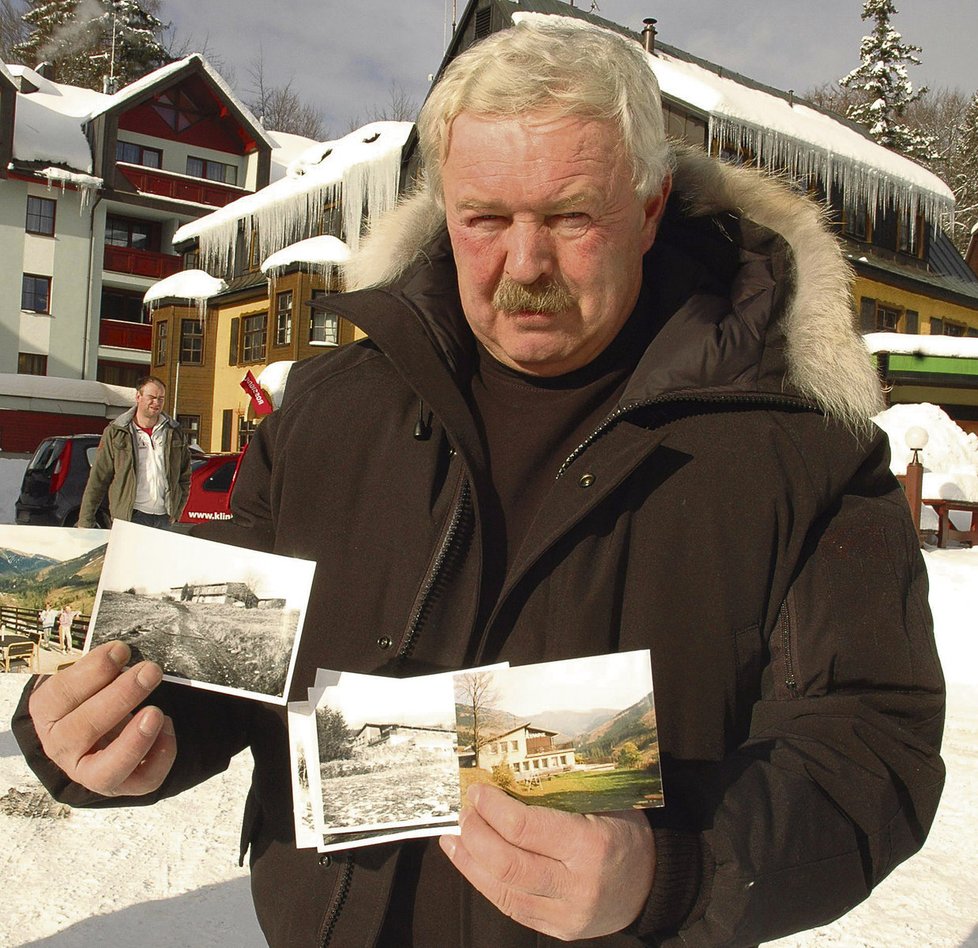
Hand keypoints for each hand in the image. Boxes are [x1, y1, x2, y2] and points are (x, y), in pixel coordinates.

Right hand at [29, 641, 175, 796]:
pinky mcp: (121, 785)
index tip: (120, 650)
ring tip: (156, 713)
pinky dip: (160, 755)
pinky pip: (143, 780)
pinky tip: (167, 726)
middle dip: (120, 697)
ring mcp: (89, 772)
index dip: (92, 672)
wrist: (92, 731)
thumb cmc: (89, 696)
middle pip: (83, 729)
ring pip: (106, 769)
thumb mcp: (86, 677)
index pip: (61, 695)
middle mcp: (62, 747)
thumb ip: (99, 667)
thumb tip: (121, 652)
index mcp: (48, 714)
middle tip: (149, 671)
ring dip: (134, 741)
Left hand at [440, 783, 654, 939]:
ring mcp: (565, 913)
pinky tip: (470, 862)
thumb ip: (563, 793)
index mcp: (591, 845)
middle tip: (463, 812)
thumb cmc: (625, 835)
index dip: (493, 809)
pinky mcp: (556, 929)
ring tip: (453, 837)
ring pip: (502, 890)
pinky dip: (484, 882)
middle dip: (476, 834)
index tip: (478, 791)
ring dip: (470, 861)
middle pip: (507, 863)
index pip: (525, 828)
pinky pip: (510, 906)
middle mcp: (577, 884)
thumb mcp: (606, 803)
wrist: (652, 886)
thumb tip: (509, 774)